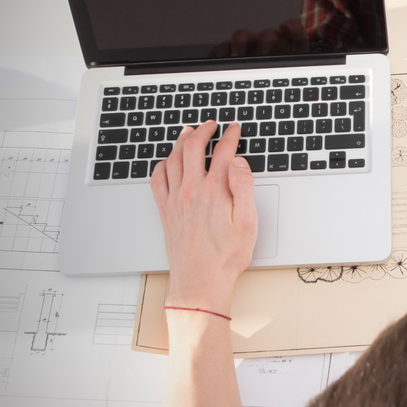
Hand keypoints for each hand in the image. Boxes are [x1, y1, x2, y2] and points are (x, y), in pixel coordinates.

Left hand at [150, 120, 257, 314]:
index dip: (231, 136)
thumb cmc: (226, 257)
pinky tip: (168, 162)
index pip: (223, 153)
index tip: (235, 129)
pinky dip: (163, 165)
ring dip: (181, 141)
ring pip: (173, 159)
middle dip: (203, 131)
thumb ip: (243, 187)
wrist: (200, 281)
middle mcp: (191, 191)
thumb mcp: (248, 222)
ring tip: (188, 132)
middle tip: (211, 124)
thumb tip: (239, 162)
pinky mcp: (166, 211)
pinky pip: (158, 179)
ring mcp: (175, 200)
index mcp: (214, 191)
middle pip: (193, 148)